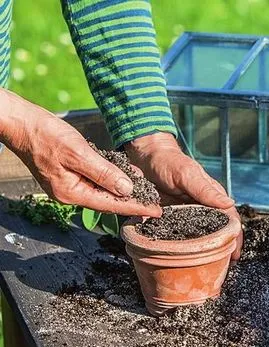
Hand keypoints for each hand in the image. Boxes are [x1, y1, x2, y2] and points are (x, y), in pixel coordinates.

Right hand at [0, 89, 160, 216]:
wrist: (23, 124)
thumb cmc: (46, 136)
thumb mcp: (78, 154)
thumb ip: (104, 173)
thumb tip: (127, 189)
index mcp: (72, 193)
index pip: (111, 204)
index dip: (136, 207)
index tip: (155, 211)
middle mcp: (72, 193)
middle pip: (108, 201)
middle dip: (133, 202)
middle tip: (156, 204)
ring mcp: (70, 184)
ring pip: (104, 190)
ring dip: (125, 190)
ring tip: (147, 191)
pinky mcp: (71, 174)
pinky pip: (97, 180)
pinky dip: (113, 177)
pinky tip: (127, 174)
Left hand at [125, 132, 242, 260]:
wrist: (147, 157)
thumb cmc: (169, 162)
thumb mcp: (187, 175)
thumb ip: (205, 190)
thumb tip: (229, 204)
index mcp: (212, 196)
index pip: (230, 219)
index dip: (234, 237)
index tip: (234, 255)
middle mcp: (204, 207)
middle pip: (219, 230)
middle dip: (224, 248)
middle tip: (223, 268)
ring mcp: (189, 213)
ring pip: (203, 234)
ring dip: (208, 250)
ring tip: (210, 267)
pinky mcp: (174, 217)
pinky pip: (184, 234)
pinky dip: (189, 246)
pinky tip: (188, 258)